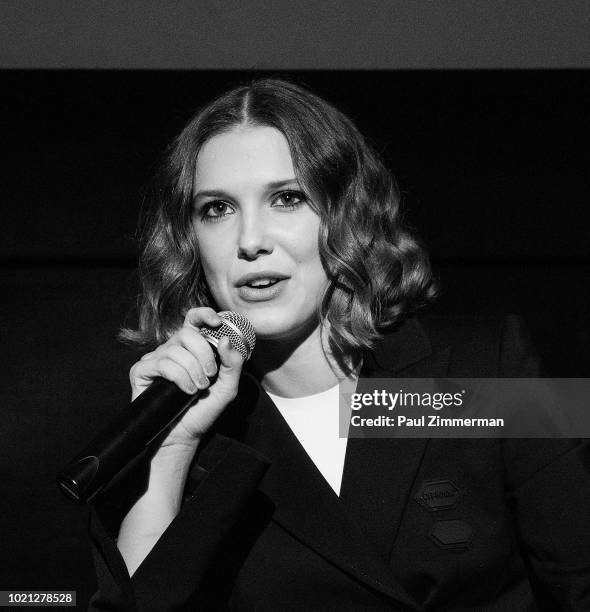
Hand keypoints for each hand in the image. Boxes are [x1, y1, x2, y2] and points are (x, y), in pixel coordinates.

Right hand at [129, 307, 244, 452]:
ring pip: (176, 350)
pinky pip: (163, 364)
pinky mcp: (142, 371)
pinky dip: (179, 377)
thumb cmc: (203, 411)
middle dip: (204, 354)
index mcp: (191, 348)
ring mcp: (155, 359)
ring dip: (193, 371)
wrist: (183, 436)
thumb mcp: (228, 387)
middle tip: (210, 375)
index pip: (194, 319)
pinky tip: (185, 391)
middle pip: (187, 333)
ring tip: (197, 389)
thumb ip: (233, 364)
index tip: (217, 322)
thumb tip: (225, 339)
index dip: (204, 315)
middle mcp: (172, 349)